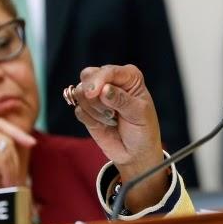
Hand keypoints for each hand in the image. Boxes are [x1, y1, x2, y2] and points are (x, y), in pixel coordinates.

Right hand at [0, 118, 36, 197]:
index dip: (17, 132)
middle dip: (16, 155)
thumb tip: (5, 156)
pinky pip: (2, 160)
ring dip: (11, 169)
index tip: (30, 141)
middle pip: (6, 137)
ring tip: (11, 183)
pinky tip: (6, 183)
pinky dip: (7, 173)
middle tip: (21, 173)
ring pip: (6, 150)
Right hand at [65, 65, 167, 210]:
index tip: (93, 94)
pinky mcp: (87, 109)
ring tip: (112, 119)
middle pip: (88, 76)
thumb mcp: (139, 114)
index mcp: (129, 76)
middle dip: (93, 95)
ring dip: (96, 111)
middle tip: (110, 112)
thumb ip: (122, 100)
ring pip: (80, 93)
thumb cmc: (143, 129)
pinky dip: (91, 120)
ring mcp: (97, 95)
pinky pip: (79, 110)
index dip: (98, 80)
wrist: (135, 152)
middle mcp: (111, 81)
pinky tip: (105, 124)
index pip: (107, 71)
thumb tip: (104, 89)